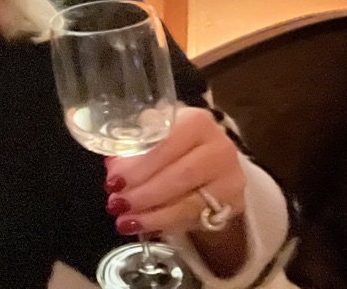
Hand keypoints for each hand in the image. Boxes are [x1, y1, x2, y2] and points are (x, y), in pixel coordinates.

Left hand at [104, 106, 245, 236]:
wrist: (211, 159)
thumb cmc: (175, 143)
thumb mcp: (157, 133)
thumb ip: (135, 146)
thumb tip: (114, 168)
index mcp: (196, 121)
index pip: (166, 144)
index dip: (138, 166)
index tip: (114, 181)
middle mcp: (219, 146)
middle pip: (179, 175)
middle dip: (143, 193)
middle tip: (116, 204)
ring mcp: (229, 177)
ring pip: (189, 202)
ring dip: (152, 214)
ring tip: (126, 221)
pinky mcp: (233, 202)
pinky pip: (195, 218)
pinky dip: (166, 223)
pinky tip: (145, 226)